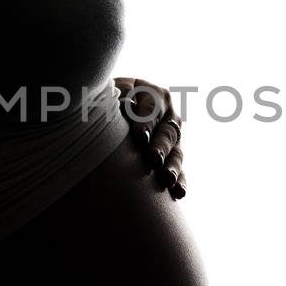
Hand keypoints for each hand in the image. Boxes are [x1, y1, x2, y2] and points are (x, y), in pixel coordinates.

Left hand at [114, 76, 186, 198]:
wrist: (107, 114)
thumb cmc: (106, 100)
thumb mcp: (110, 92)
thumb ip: (117, 95)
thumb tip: (124, 104)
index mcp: (153, 94)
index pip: (152, 108)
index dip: (146, 122)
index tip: (141, 137)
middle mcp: (167, 115)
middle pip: (167, 132)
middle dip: (160, 147)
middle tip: (154, 159)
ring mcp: (172, 138)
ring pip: (175, 152)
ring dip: (172, 167)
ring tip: (167, 179)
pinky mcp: (171, 158)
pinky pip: (179, 171)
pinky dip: (179, 182)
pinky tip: (177, 193)